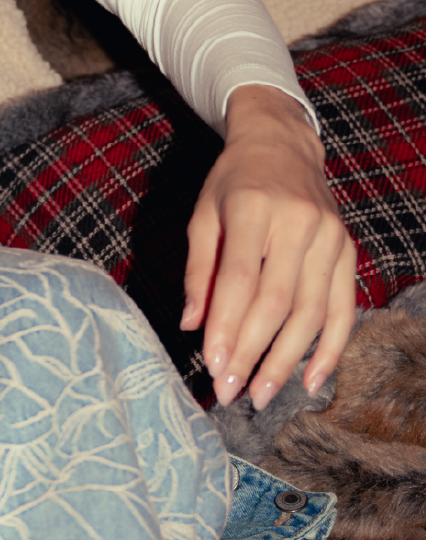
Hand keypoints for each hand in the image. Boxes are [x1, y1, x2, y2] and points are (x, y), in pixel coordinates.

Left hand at [182, 83, 355, 408]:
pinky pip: (344, 308)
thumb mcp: (203, 214)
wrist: (282, 145)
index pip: (240, 279)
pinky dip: (330, 348)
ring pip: (313, 312)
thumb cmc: (233, 182)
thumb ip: (198, 270)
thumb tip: (191, 324)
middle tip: (232, 392)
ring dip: (287, 360)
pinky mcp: (348, 251)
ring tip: (263, 395)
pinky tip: (310, 380)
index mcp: (253, 208)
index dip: (227, 326)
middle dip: (253, 353)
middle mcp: (298, 223)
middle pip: (277, 302)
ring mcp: (329, 238)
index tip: (213, 366)